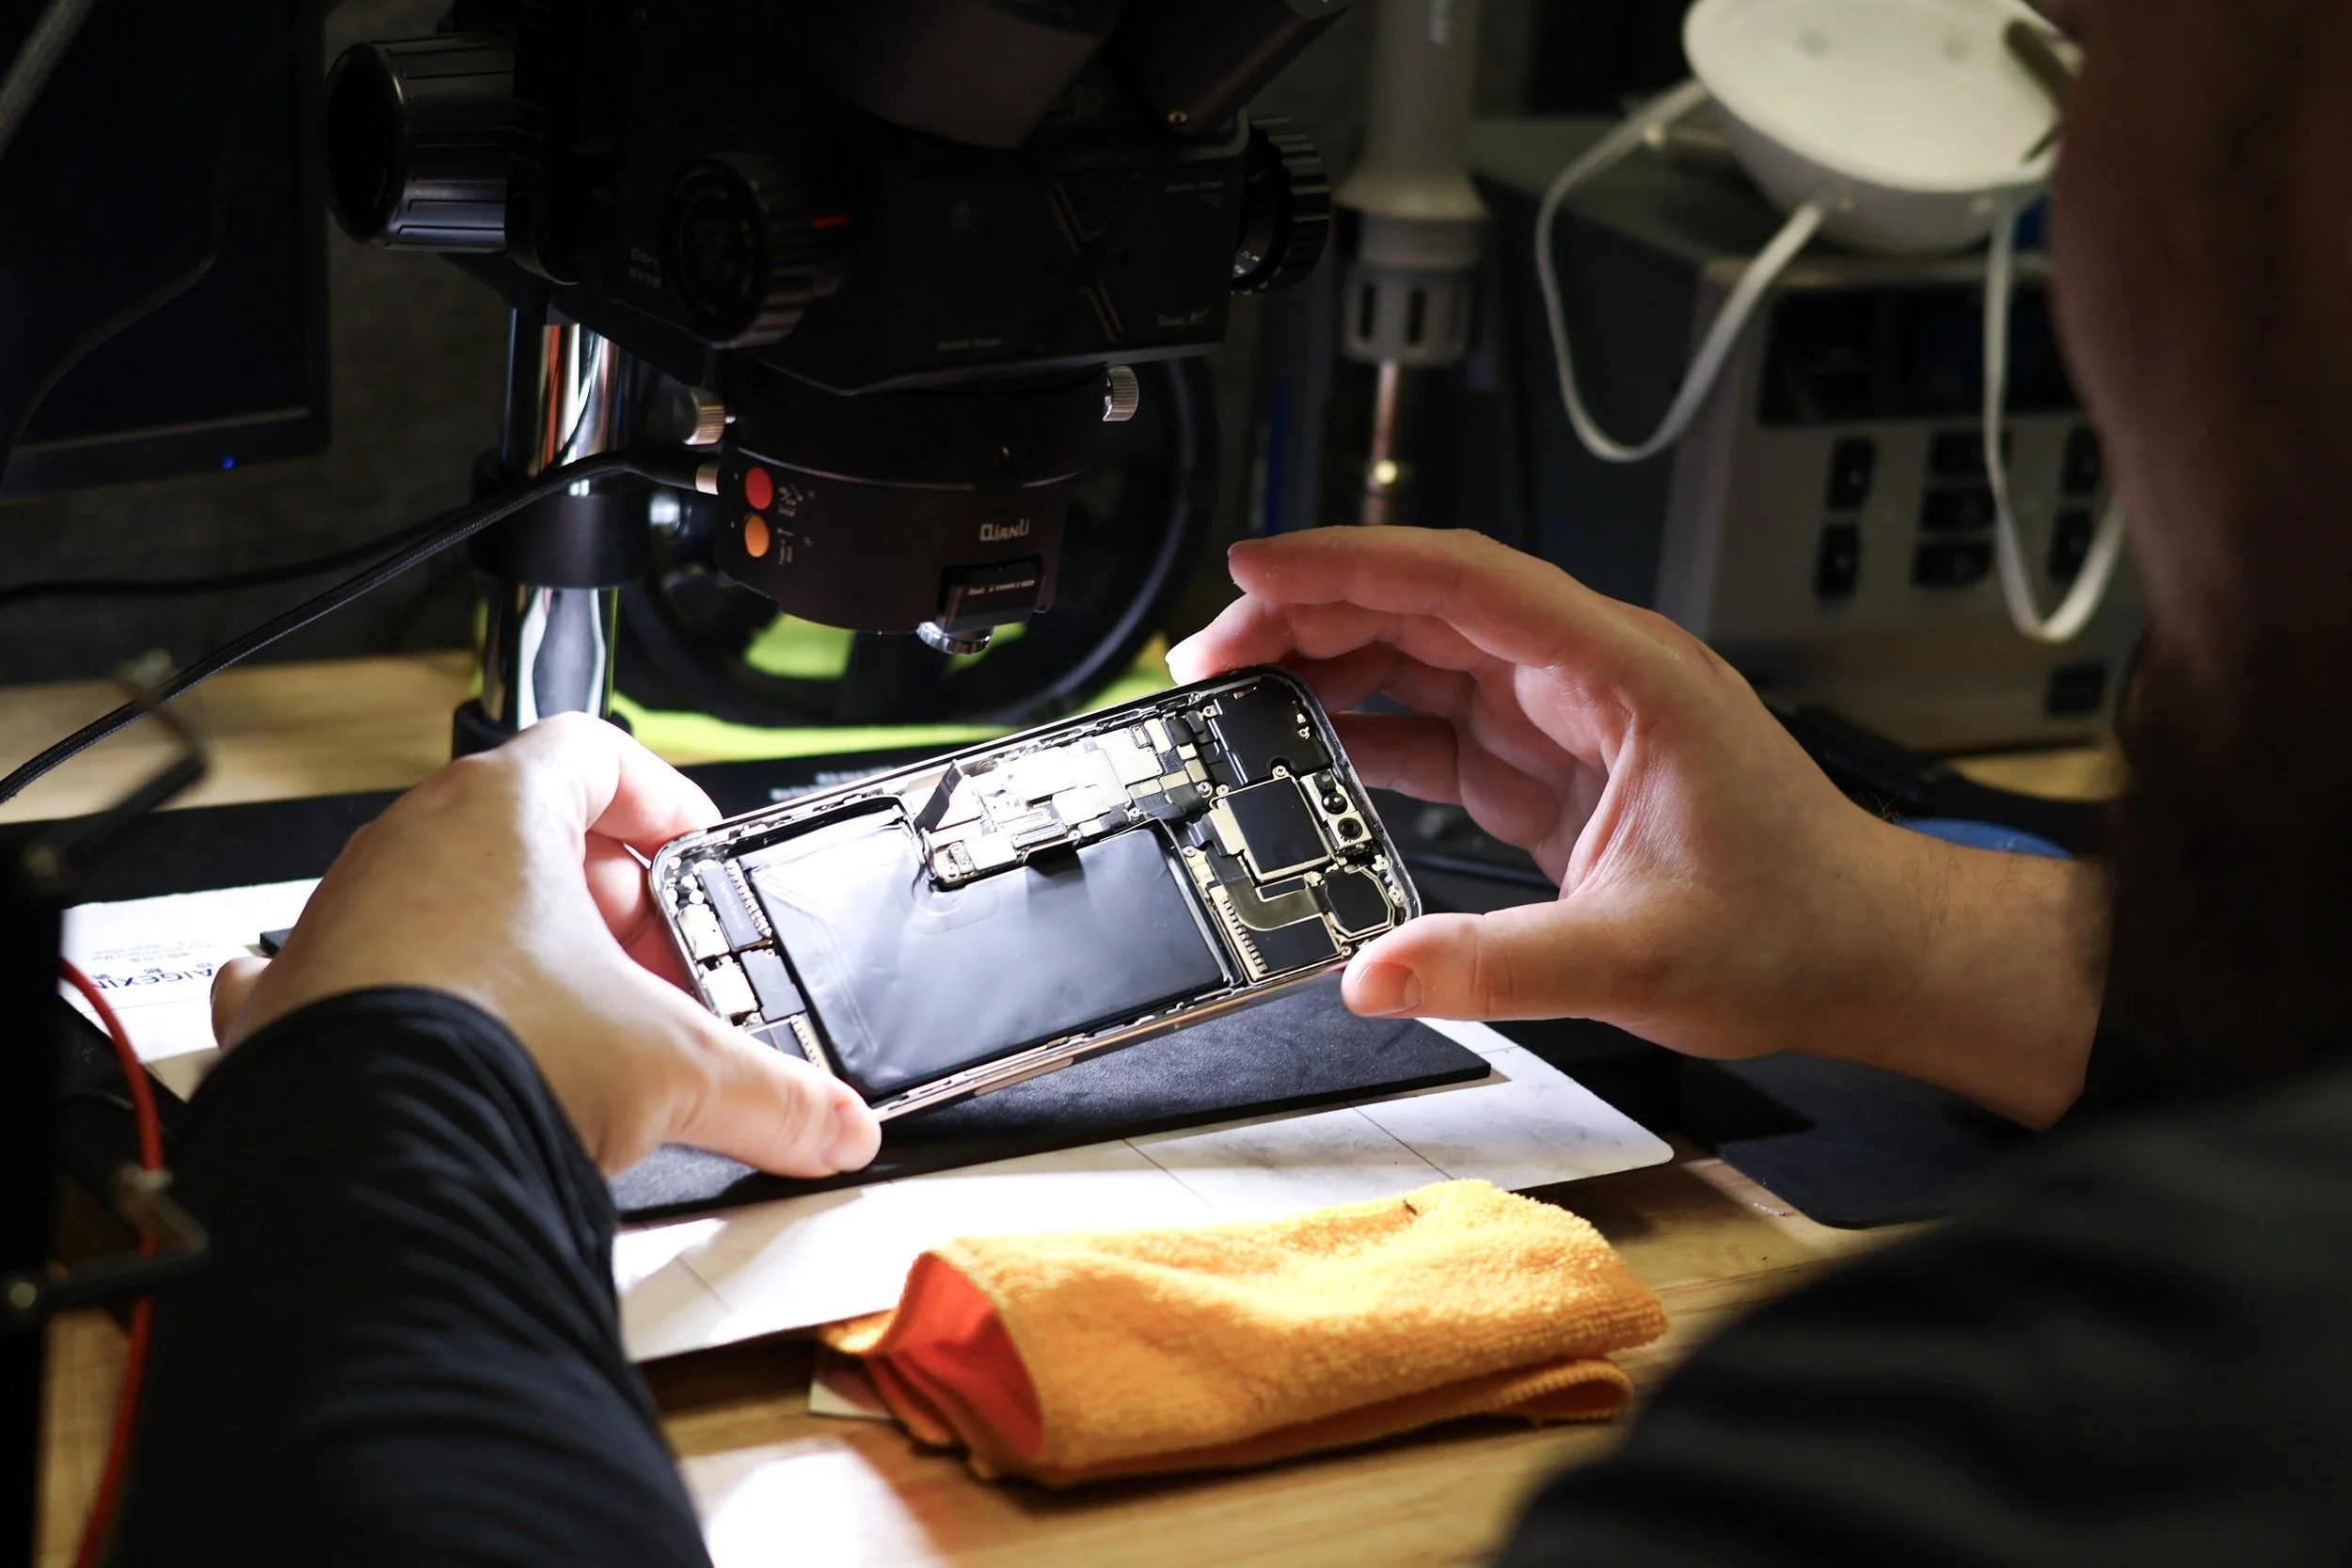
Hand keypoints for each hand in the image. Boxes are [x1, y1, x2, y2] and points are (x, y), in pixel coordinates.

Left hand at [209, 714, 880, 1175]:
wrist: (356, 1162)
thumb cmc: (481, 1056)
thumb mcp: (673, 1067)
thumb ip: (772, 1091)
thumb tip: (835, 1123)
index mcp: (499, 812)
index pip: (597, 753)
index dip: (663, 802)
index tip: (698, 858)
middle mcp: (406, 846)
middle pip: (533, 837)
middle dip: (612, 908)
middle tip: (663, 976)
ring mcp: (342, 920)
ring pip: (455, 903)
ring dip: (527, 953)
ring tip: (584, 1031)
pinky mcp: (299, 1002)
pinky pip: (374, 971)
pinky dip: (431, 1002)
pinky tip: (471, 1054)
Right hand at [1169, 529, 2102, 1127]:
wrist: (1863, 953)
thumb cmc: (1796, 925)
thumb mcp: (1638, 957)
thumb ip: (1499, 963)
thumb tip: (1377, 971)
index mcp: (1622, 675)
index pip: (1464, 580)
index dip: (1350, 563)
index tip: (1257, 566)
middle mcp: (1588, 676)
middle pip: (1424, 606)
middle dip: (1310, 614)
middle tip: (1212, 655)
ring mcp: (1566, 717)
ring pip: (1423, 656)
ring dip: (1328, 666)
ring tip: (1237, 697)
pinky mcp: (1549, 766)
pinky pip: (1439, 723)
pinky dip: (1368, 729)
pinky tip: (1309, 749)